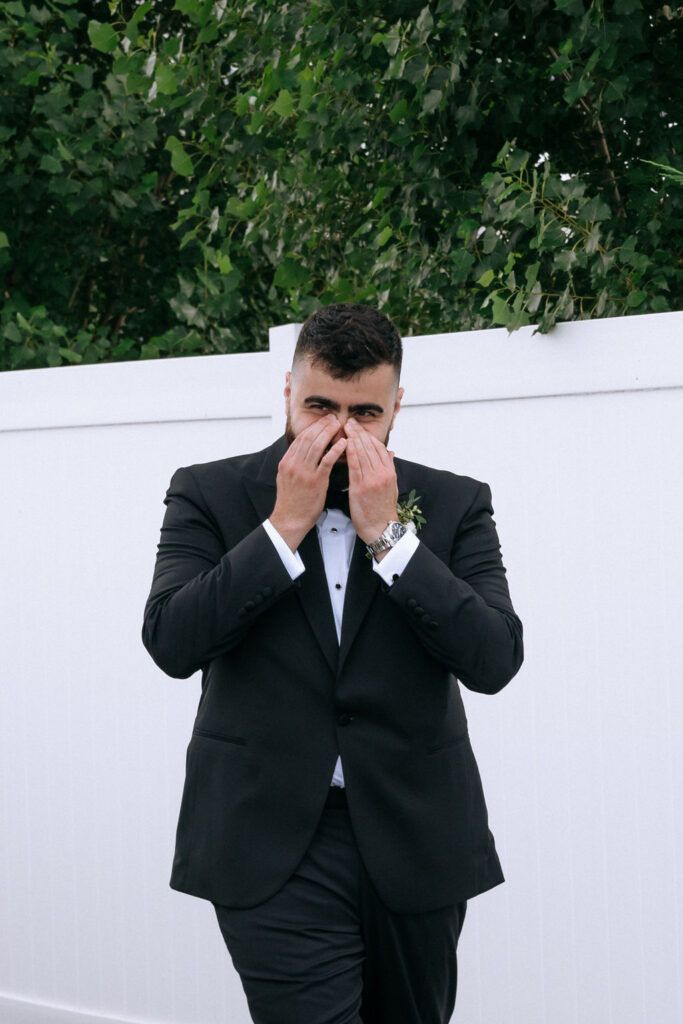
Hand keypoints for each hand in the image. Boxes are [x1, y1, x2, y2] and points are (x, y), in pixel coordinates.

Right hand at [270, 416, 346, 550]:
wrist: (290, 519)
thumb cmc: (292, 501)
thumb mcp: (287, 478)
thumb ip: (295, 464)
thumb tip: (303, 452)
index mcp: (287, 461)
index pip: (301, 438)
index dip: (314, 427)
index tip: (323, 421)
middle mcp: (294, 463)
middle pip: (309, 437)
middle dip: (323, 425)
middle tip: (334, 418)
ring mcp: (304, 472)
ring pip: (317, 445)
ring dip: (329, 433)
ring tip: (339, 426)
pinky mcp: (315, 481)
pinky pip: (327, 460)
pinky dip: (336, 450)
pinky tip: (344, 444)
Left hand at [345, 418, 397, 547]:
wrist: (381, 529)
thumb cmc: (383, 510)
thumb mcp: (392, 487)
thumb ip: (389, 468)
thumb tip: (391, 453)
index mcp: (389, 473)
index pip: (379, 448)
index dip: (368, 436)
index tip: (360, 428)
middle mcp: (382, 473)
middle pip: (370, 447)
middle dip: (359, 432)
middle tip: (350, 421)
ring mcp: (372, 480)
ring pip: (363, 453)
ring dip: (353, 438)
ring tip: (346, 427)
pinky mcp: (361, 487)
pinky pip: (355, 466)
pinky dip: (350, 453)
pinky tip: (345, 443)